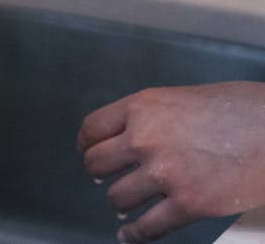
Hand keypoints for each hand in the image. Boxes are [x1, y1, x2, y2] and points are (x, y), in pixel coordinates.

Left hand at [78, 81, 264, 242]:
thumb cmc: (242, 109)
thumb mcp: (184, 99)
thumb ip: (155, 117)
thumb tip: (137, 134)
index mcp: (143, 107)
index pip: (93, 129)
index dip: (86, 144)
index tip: (87, 151)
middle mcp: (145, 139)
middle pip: (97, 163)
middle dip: (98, 173)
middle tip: (103, 178)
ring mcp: (165, 173)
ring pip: (119, 197)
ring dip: (119, 203)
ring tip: (124, 204)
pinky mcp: (189, 203)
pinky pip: (149, 226)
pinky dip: (135, 234)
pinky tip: (129, 235)